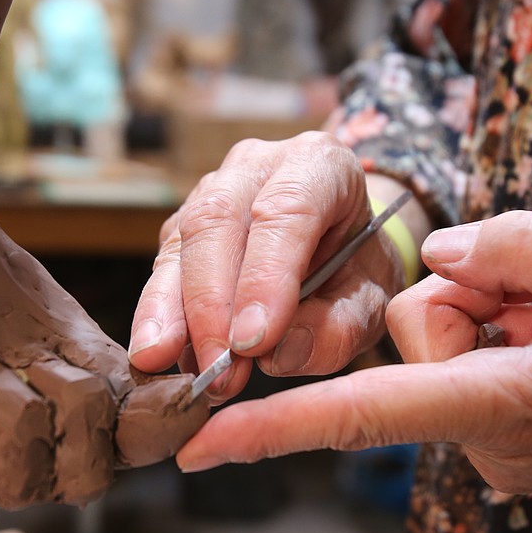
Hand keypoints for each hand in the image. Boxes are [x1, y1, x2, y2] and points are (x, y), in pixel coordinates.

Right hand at [128, 132, 404, 399]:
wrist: (341, 241)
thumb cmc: (358, 266)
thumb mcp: (372, 300)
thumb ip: (339, 327)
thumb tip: (276, 355)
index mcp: (319, 165)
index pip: (287, 210)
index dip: (265, 277)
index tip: (252, 342)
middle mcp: (258, 166)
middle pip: (218, 221)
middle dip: (210, 302)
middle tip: (215, 368)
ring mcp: (212, 189)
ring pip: (180, 241)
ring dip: (171, 310)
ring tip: (165, 362)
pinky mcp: (182, 222)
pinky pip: (164, 264)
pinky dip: (159, 312)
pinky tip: (160, 352)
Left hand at [176, 211, 531, 515]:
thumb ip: (519, 245)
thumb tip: (434, 251)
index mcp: (507, 402)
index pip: (366, 413)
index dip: (276, 426)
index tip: (205, 441)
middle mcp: (488, 440)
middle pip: (413, 338)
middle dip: (463, 295)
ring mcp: (499, 450)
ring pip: (440, 349)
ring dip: (493, 315)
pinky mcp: (509, 446)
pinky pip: (466, 368)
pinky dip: (503, 339)